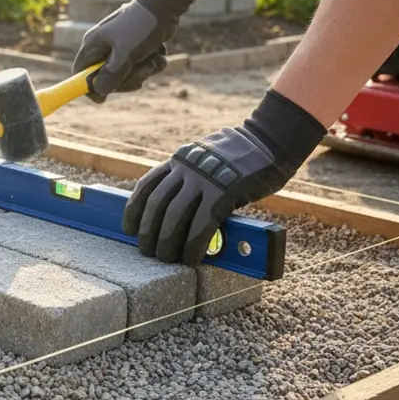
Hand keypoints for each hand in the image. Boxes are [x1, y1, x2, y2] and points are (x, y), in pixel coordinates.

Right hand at [73, 0, 196, 103]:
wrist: (166, 5)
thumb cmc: (142, 27)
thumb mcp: (126, 55)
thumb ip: (111, 75)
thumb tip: (99, 93)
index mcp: (93, 44)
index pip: (80, 72)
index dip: (88, 88)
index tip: (103, 99)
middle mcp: (103, 46)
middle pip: (106, 78)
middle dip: (128, 79)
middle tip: (143, 70)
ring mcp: (119, 46)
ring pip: (127, 73)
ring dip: (144, 70)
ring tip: (154, 57)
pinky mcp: (135, 46)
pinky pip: (140, 65)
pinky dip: (152, 62)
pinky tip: (159, 51)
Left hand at [123, 89, 326, 264]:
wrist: (270, 141)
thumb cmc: (241, 158)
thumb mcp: (206, 161)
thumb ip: (191, 180)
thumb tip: (179, 213)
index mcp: (179, 159)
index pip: (147, 186)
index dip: (133, 210)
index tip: (128, 228)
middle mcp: (186, 168)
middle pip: (157, 204)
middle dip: (148, 232)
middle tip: (147, 251)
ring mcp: (204, 179)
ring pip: (174, 216)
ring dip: (167, 242)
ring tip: (165, 258)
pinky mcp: (224, 192)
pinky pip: (201, 224)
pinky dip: (193, 244)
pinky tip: (191, 258)